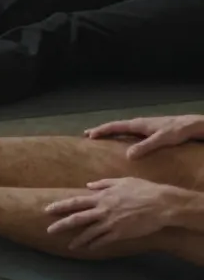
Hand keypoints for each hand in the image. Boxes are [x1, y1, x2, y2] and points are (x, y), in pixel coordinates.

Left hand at [44, 177, 178, 249]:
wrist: (162, 204)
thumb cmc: (144, 190)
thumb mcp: (122, 181)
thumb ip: (103, 183)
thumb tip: (88, 185)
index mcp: (102, 197)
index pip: (75, 202)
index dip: (60, 206)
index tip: (47, 210)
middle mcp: (103, 211)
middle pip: (77, 219)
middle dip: (61, 225)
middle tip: (49, 230)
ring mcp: (111, 223)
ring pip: (89, 233)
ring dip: (78, 240)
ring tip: (69, 246)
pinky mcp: (120, 233)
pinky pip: (104, 241)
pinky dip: (95, 245)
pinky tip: (89, 248)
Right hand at [84, 115, 203, 158]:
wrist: (192, 125)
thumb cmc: (177, 131)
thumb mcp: (161, 140)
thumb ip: (145, 147)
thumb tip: (127, 155)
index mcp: (138, 124)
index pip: (115, 126)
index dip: (102, 130)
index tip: (89, 135)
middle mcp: (138, 124)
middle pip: (116, 126)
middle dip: (102, 130)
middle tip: (88, 135)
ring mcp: (143, 126)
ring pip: (122, 129)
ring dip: (110, 132)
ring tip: (101, 137)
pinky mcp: (149, 130)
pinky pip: (129, 132)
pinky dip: (120, 135)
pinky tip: (121, 140)